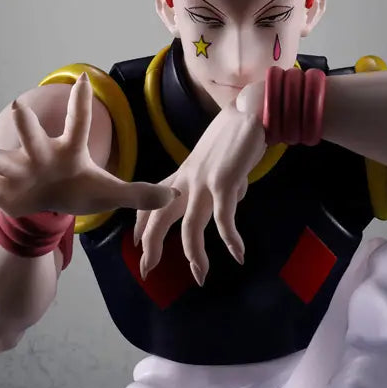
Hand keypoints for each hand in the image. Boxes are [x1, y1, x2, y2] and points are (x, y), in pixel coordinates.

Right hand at [0, 74, 177, 216]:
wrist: (49, 202)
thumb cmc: (79, 189)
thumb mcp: (111, 194)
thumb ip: (142, 194)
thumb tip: (177, 196)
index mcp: (68, 151)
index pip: (79, 124)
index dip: (82, 102)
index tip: (84, 78)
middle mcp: (40, 155)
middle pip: (33, 138)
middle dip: (26, 125)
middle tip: (17, 105)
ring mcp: (19, 170)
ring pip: (2, 161)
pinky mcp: (3, 189)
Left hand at [132, 103, 265, 284]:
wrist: (250, 111)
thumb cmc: (236, 135)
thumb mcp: (219, 162)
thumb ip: (221, 184)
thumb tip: (234, 199)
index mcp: (182, 175)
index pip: (152, 202)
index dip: (142, 224)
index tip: (137, 244)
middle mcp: (186, 181)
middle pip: (159, 219)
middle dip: (151, 248)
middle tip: (146, 271)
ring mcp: (203, 183)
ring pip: (190, 228)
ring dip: (194, 256)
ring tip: (200, 276)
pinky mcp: (224, 183)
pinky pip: (224, 219)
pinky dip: (231, 239)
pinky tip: (238, 255)